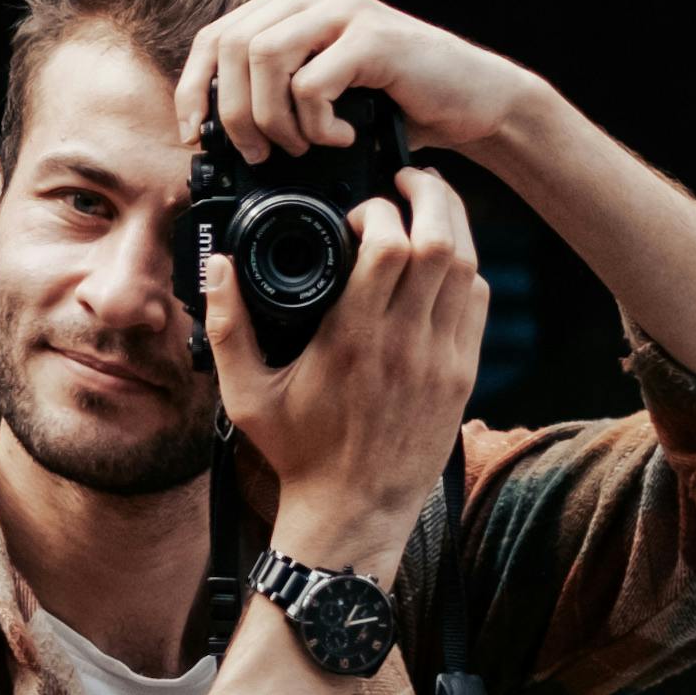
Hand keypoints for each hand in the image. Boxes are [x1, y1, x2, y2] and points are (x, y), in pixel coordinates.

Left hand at [176, 0, 532, 171]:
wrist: (473, 101)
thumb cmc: (397, 105)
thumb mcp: (321, 94)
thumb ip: (272, 94)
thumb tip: (209, 134)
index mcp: (293, 1)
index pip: (215, 36)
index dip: (194, 88)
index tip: (194, 135)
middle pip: (232, 46)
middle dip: (234, 113)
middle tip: (262, 154)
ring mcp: (343, 8)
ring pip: (264, 58)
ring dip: (273, 118)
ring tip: (304, 145)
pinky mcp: (371, 34)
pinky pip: (311, 82)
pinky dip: (317, 123)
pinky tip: (343, 137)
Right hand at [204, 166, 486, 584]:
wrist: (354, 514)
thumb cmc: (299, 453)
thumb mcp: (245, 394)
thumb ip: (228, 325)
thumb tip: (218, 266)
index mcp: (354, 340)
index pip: (390, 247)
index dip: (378, 210)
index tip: (357, 212)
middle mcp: (406, 344)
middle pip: (441, 242)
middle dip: (428, 194)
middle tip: (406, 179)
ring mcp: (442, 360)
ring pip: (468, 266)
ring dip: (452, 224)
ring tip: (427, 205)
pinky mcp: (462, 376)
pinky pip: (477, 303)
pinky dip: (465, 269)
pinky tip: (441, 261)